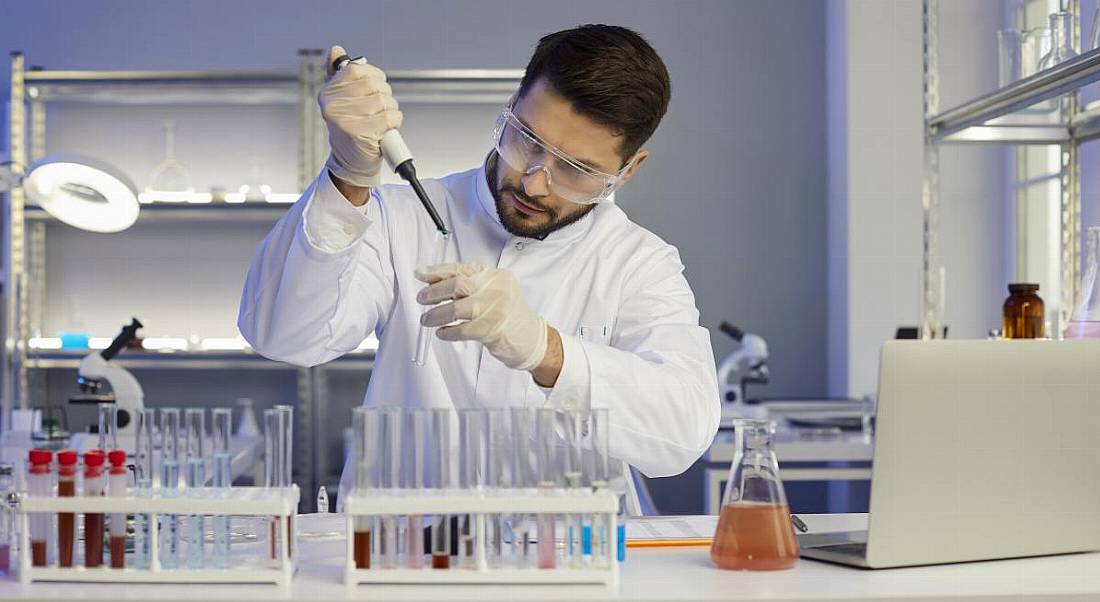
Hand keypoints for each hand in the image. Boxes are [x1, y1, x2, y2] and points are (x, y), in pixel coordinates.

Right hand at [318, 45, 402, 187]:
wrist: (351, 162)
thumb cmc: (351, 128)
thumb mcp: (342, 100)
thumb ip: (340, 74)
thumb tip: (336, 50)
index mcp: (328, 92)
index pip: (358, 69)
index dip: (374, 78)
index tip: (374, 91)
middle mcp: (332, 104)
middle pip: (374, 85)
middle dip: (385, 97)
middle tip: (377, 111)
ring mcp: (343, 119)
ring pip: (384, 101)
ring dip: (390, 112)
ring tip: (379, 122)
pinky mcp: (358, 133)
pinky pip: (389, 117)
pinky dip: (394, 123)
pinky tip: (384, 130)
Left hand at [415, 263, 548, 370]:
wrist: (531, 337)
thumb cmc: (507, 314)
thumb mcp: (491, 292)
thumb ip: (467, 286)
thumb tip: (433, 283)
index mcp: (494, 275)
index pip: (461, 268)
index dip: (437, 271)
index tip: (421, 274)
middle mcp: (496, 288)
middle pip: (458, 285)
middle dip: (434, 292)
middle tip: (422, 299)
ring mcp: (496, 309)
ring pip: (457, 309)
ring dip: (436, 315)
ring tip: (426, 319)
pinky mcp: (493, 329)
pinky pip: (462, 330)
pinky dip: (448, 332)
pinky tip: (442, 333)